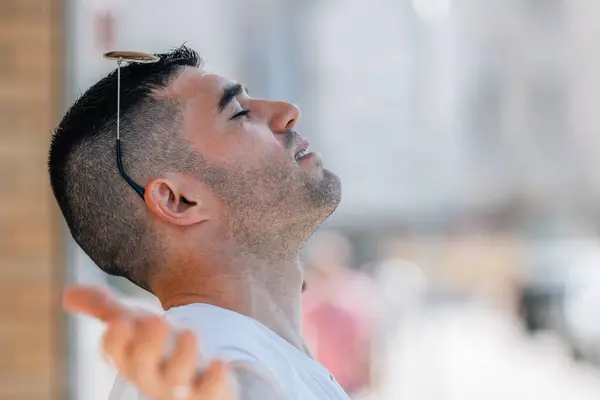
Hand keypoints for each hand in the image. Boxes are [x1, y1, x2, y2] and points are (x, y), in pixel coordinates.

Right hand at [63, 285, 236, 399]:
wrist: (197, 365)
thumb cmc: (157, 343)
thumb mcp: (134, 320)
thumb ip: (105, 306)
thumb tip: (67, 293)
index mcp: (130, 357)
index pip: (115, 351)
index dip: (116, 340)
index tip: (120, 321)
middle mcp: (152, 375)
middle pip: (142, 367)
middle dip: (148, 345)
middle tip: (158, 320)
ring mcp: (181, 386)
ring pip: (176, 379)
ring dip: (182, 358)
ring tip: (190, 333)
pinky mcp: (210, 391)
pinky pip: (211, 392)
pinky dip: (215, 379)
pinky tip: (221, 363)